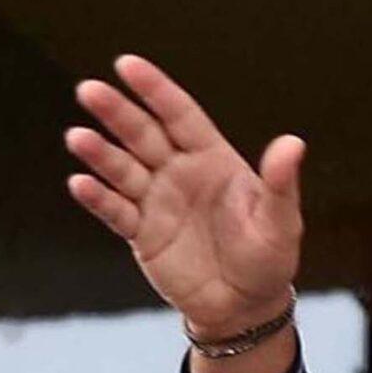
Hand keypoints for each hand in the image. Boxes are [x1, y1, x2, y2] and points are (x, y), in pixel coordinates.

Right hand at [65, 53, 303, 339]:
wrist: (245, 308)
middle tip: (89, 90)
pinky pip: (116, 212)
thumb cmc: (267, 259)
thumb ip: (280, 183)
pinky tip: (81, 183)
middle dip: (117, 112)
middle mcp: (178, 172)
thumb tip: (293, 144)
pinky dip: (99, 198)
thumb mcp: (280, 221)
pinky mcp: (142, 233)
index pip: (179, 115)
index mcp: (210, 157)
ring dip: (100, 153)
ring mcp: (156, 201)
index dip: (154, 90)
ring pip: (123, 169)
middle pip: (142, 134)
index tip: (127, 65)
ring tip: (78, 138)